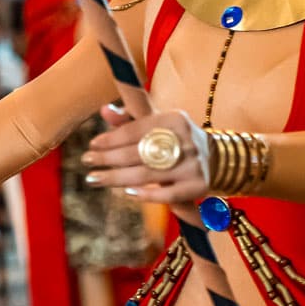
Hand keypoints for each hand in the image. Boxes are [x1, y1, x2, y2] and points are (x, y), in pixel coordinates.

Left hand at [83, 105, 208, 205]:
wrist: (218, 159)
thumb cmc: (178, 140)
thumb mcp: (159, 124)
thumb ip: (131, 119)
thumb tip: (104, 110)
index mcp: (174, 119)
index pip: (136, 130)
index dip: (111, 138)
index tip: (92, 145)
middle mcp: (184, 140)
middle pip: (138, 152)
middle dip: (108, 158)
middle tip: (86, 161)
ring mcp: (191, 165)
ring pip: (146, 174)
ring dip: (116, 178)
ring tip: (94, 178)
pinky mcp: (196, 186)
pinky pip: (165, 194)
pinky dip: (144, 194)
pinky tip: (126, 192)